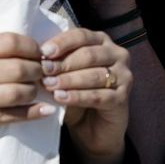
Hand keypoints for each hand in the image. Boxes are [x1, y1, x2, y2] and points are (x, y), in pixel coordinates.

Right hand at [0, 32, 52, 146]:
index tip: (40, 52)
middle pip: (18, 67)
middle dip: (38, 70)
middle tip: (44, 72)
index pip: (8, 42)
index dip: (31, 47)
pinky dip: (33, 113)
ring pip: (18, 92)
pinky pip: (11, 116)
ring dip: (35, 91)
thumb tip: (19, 47)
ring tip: (38, 90)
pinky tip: (44, 110)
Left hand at [40, 26, 131, 161]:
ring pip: (94, 75)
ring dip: (69, 80)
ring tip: (49, 85)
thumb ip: (57, 62)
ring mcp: (124, 76)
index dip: (62, 43)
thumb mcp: (65, 74)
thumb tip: (39, 56)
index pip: (82, 35)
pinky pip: (98, 95)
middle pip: (89, 54)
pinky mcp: (123, 98)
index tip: (43, 52)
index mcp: (102, 42)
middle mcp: (118, 55)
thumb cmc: (76, 94)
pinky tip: (61, 98)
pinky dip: (78, 96)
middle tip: (44, 71)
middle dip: (64, 63)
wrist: (92, 128)